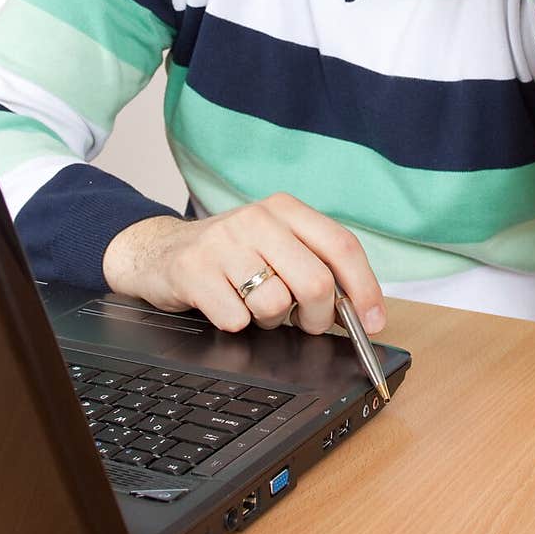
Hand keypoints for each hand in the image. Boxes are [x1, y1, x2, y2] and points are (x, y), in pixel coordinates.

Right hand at [101, 193, 385, 337]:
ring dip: (270, 320)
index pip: (342, 245)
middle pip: (315, 281)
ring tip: (253, 305)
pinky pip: (236, 319)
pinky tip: (225, 306)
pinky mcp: (194, 270)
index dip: (365, 288)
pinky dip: (237, 324)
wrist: (161, 251)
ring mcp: (223, 242)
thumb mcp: (275, 245)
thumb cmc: (231, 255)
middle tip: (305, 322)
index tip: (373, 321)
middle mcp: (256, 218)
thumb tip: (361, 310)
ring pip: (276, 304)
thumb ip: (316, 264)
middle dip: (318, 317)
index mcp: (285, 209)